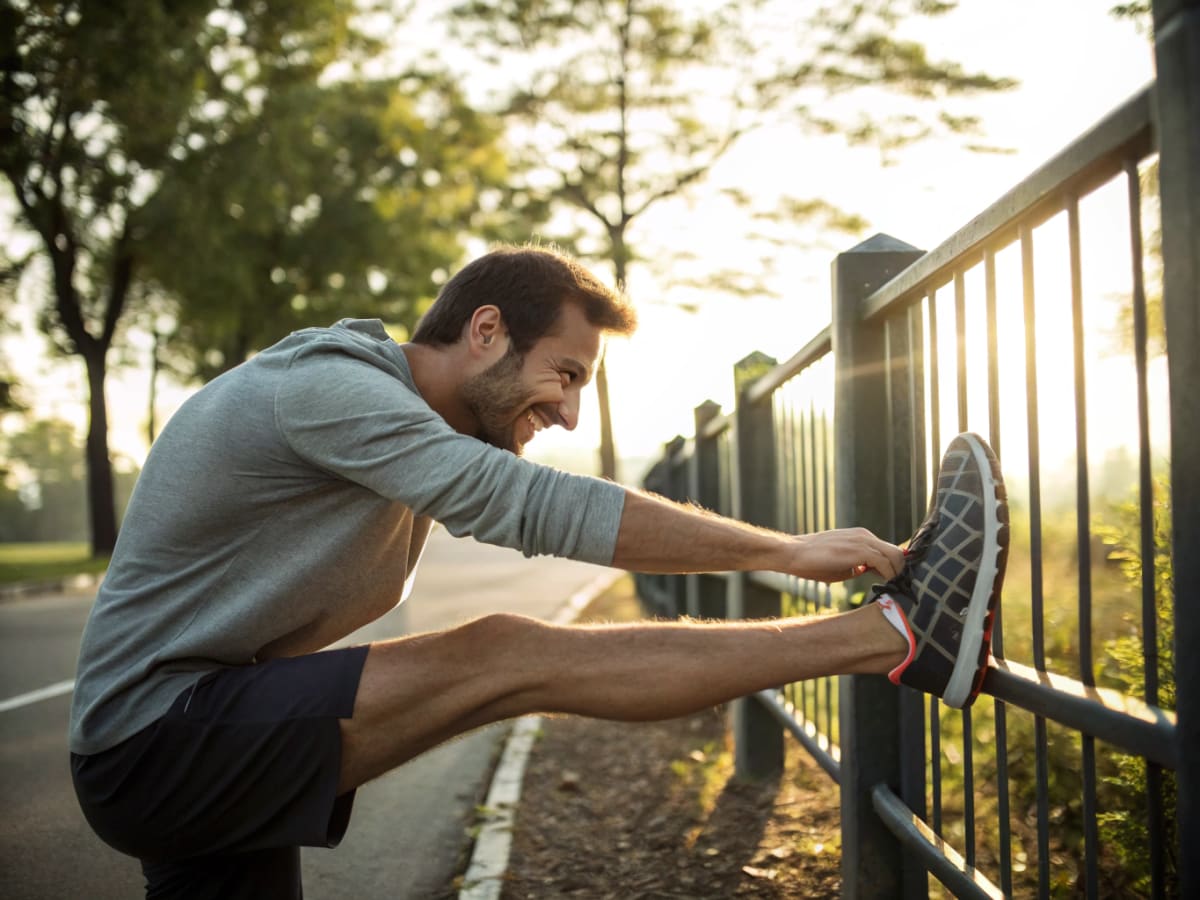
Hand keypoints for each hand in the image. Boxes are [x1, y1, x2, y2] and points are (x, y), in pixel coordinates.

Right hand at [790, 527, 904, 582]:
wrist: (793, 553)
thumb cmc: (812, 562)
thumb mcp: (841, 564)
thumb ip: (858, 566)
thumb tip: (870, 572)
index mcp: (861, 537)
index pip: (888, 551)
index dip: (895, 568)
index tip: (895, 582)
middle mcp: (864, 535)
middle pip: (897, 552)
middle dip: (901, 571)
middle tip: (899, 588)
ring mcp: (862, 541)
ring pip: (895, 556)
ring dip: (897, 574)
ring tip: (894, 590)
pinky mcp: (859, 550)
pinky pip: (884, 562)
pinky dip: (889, 575)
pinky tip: (885, 586)